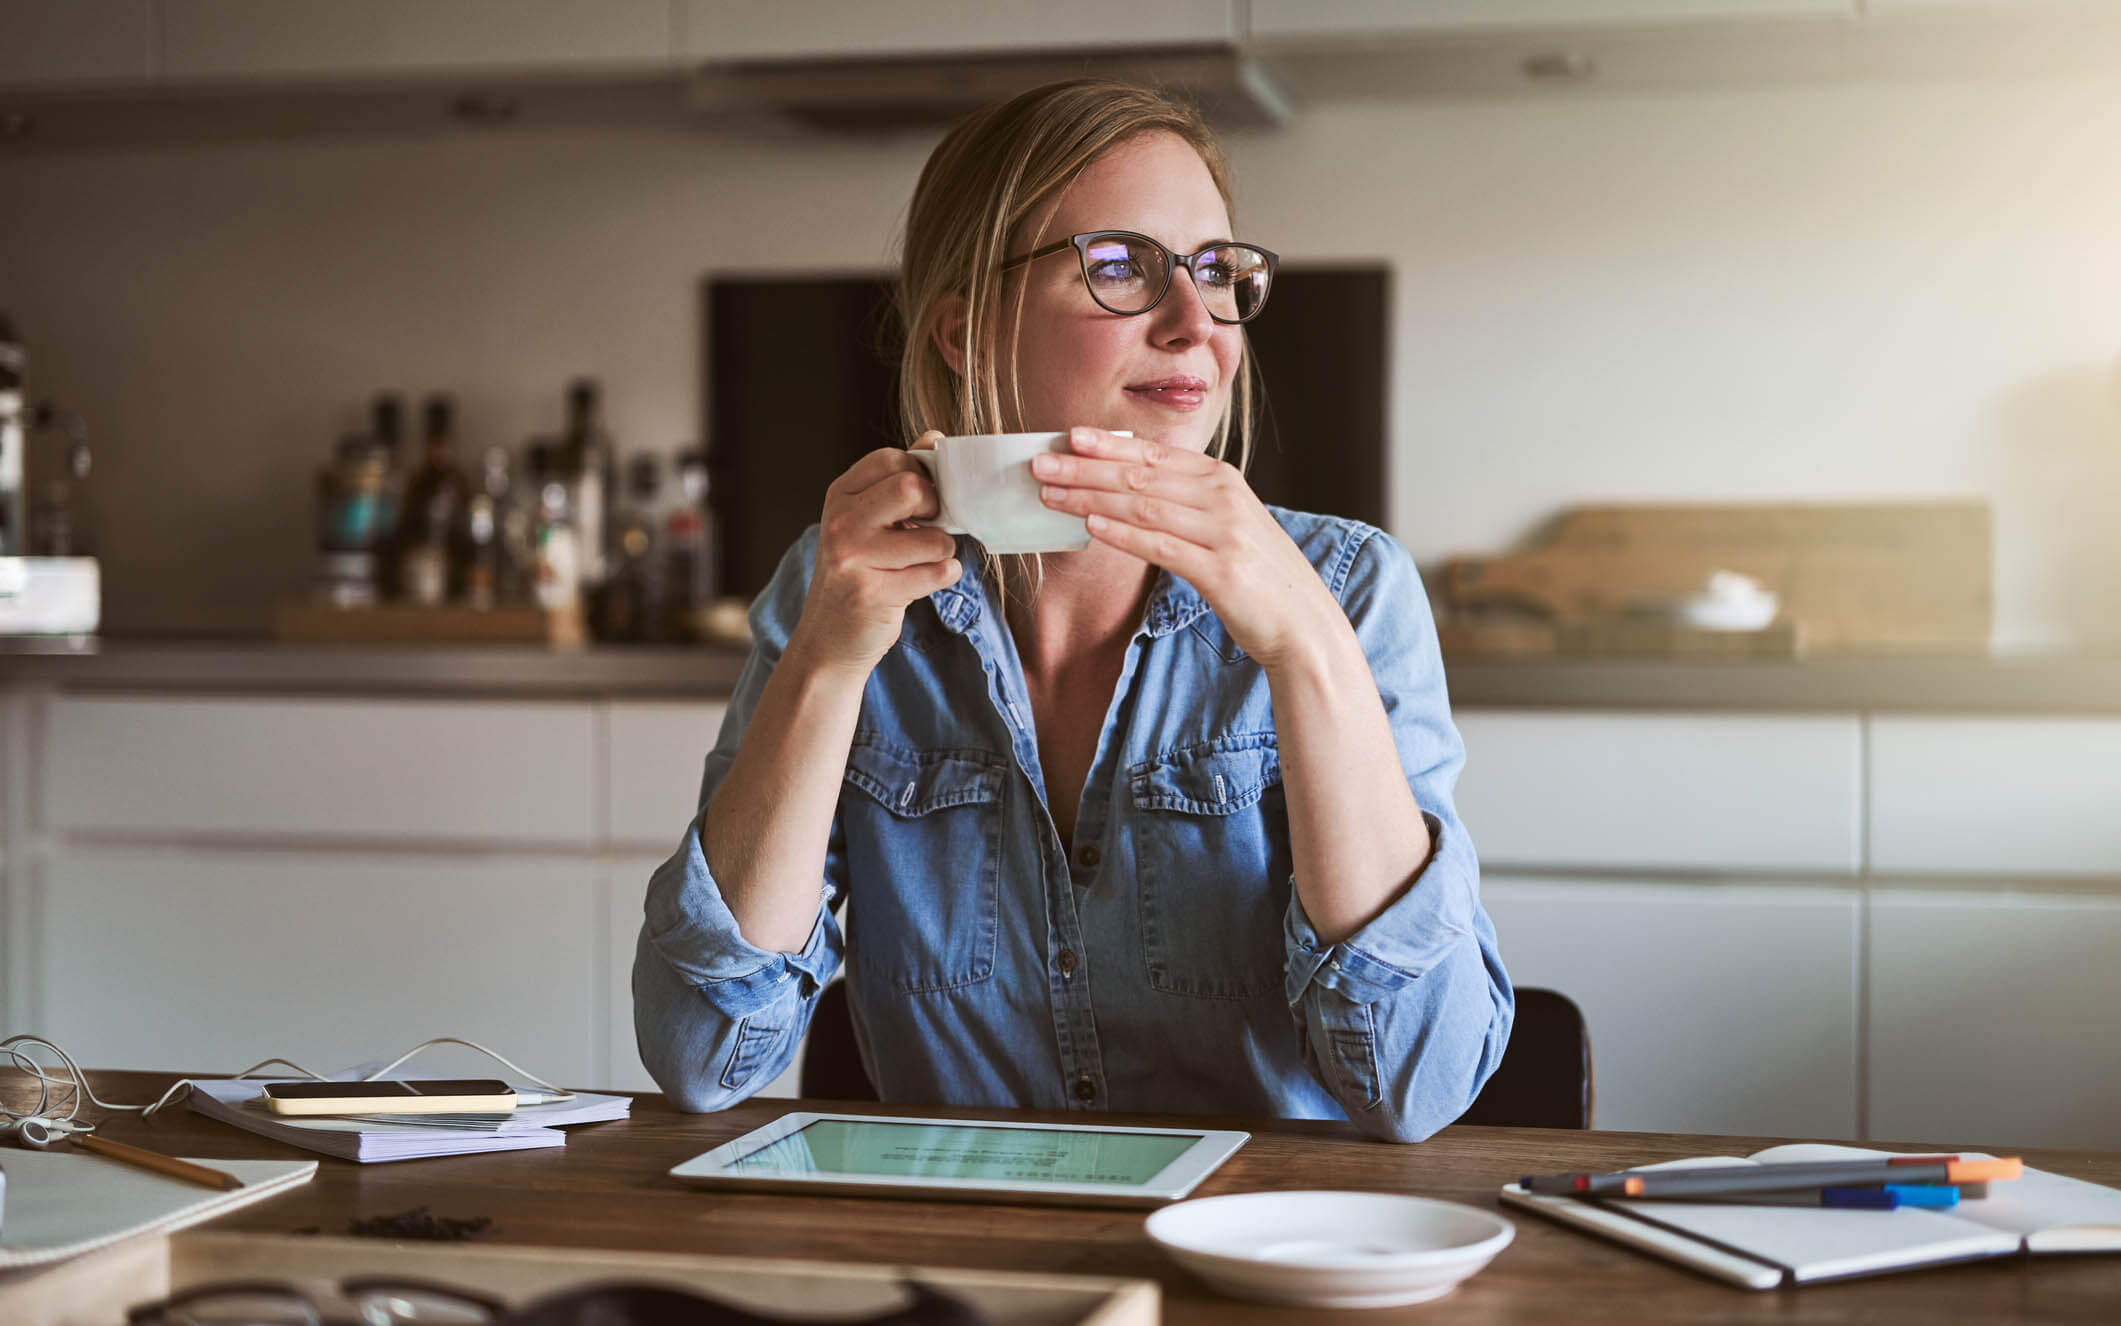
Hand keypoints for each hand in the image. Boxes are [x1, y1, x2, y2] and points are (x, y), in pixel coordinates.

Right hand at [787, 431, 960, 677]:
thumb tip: (935, 438)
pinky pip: (938, 573)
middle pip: (912, 487)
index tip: (921, 502)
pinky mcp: (873, 593)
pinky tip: (920, 584)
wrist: (828, 639)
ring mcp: (853, 558)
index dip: (922, 477)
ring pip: (934, 538)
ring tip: (920, 563)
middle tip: (927, 529)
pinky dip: (943, 577)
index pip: (895, 459)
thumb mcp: (867, 520)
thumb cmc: (857, 573)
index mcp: (841, 495)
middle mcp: (841, 521)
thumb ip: (899, 479)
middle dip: (936, 510)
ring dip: (942, 552)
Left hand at [1031, 426, 1342, 670]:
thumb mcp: (1226, 526)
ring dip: (1090, 497)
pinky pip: (1161, 546)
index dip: (1108, 445)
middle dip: (1085, 467)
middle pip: (1141, 476)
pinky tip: (1090, 525)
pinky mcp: (1221, 570)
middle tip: (1040, 463)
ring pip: (1144, 506)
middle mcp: (1224, 498)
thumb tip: (1127, 492)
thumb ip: (1186, 504)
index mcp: (1223, 481)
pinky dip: (1122, 533)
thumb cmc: (1258, 576)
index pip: (1155, 455)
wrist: (1304, 622)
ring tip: (1050, 493)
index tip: (1068, 436)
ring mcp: (1224, 532)